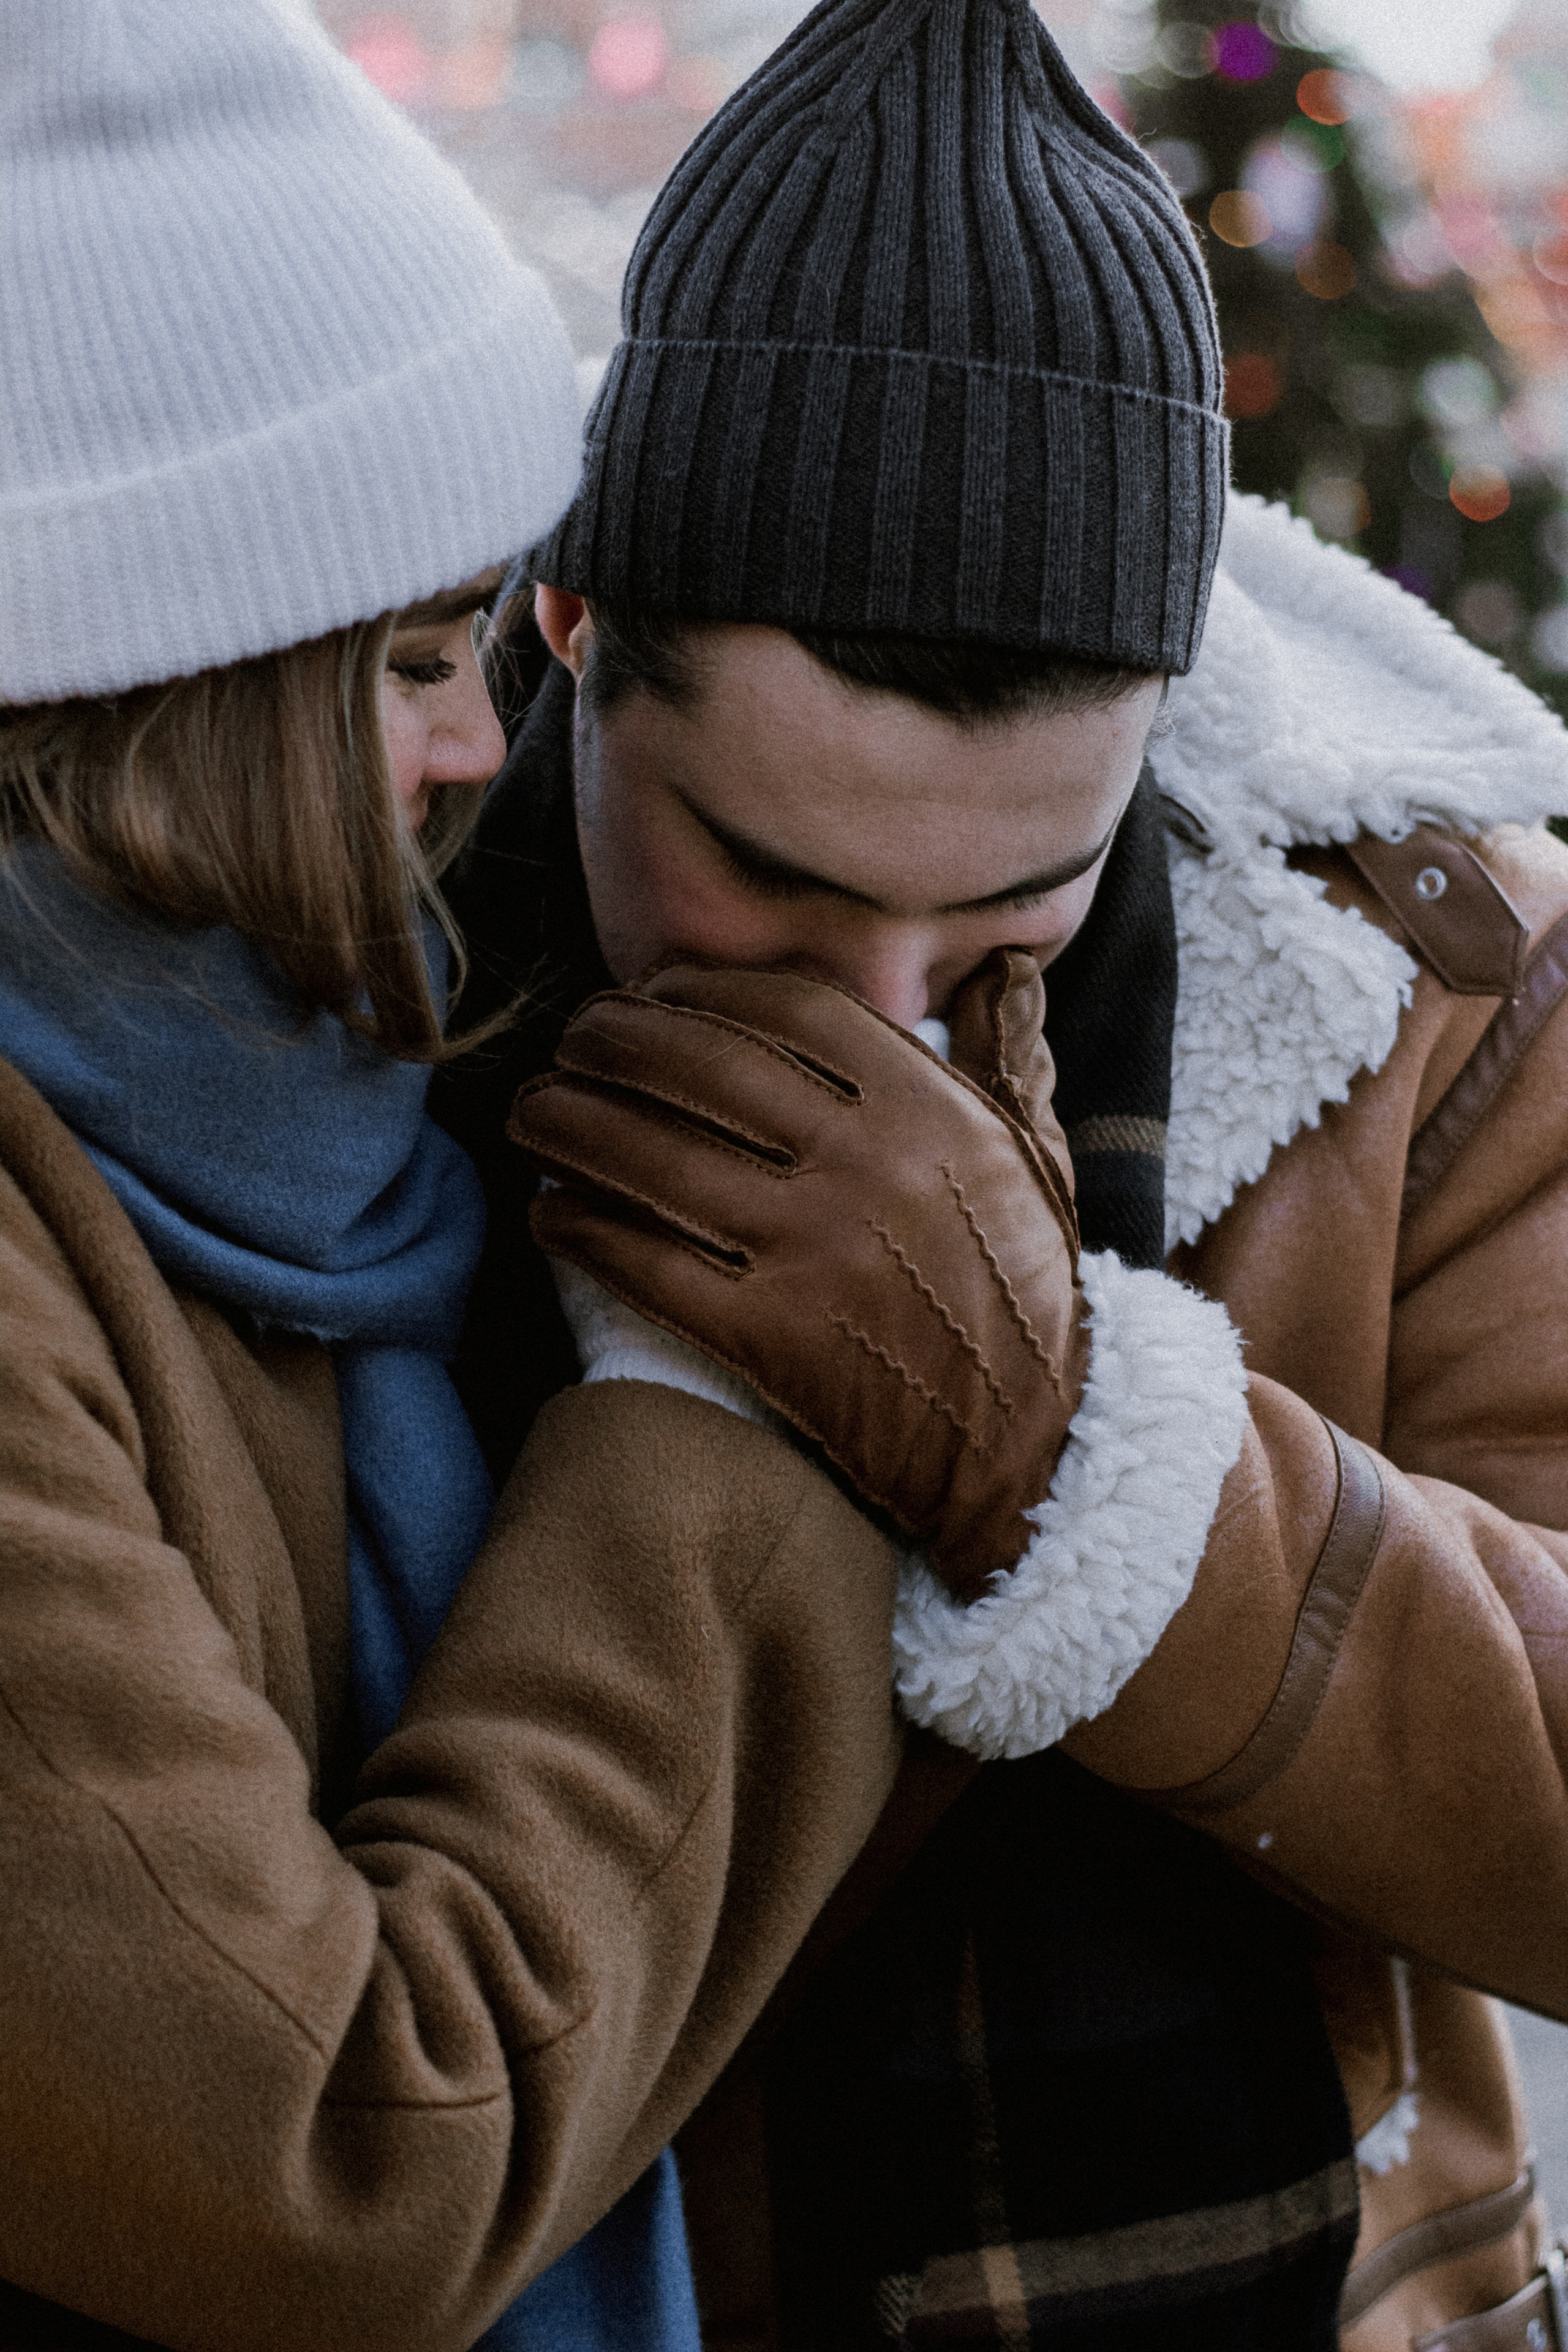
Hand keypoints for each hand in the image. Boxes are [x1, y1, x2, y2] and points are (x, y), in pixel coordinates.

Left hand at [508, 953, 1084, 1595]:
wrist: (1033, 1448)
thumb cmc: (1027, 1295)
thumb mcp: (1039, 1159)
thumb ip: (1012, 1053)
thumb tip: (1004, 963)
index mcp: (926, 1107)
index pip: (784, 1011)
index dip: (698, 991)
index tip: (650, 990)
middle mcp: (864, 1164)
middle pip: (697, 1068)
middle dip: (609, 1043)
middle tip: (568, 1044)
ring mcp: (812, 1250)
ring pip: (652, 1159)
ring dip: (569, 1127)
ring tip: (532, 1114)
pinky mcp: (770, 1336)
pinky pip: (646, 1264)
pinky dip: (582, 1231)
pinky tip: (547, 1215)